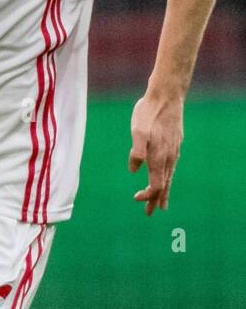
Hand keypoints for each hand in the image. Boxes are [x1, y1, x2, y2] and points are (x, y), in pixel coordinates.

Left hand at [128, 88, 183, 215]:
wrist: (167, 95)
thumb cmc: (149, 112)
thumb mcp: (138, 131)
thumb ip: (136, 151)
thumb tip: (133, 170)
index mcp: (159, 157)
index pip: (156, 186)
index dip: (147, 195)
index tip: (135, 197)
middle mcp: (169, 157)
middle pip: (164, 185)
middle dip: (156, 200)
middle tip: (149, 213)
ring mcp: (174, 150)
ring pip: (170, 176)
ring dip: (164, 191)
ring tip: (161, 202)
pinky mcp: (176, 143)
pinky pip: (172, 166)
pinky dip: (168, 177)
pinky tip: (166, 176)